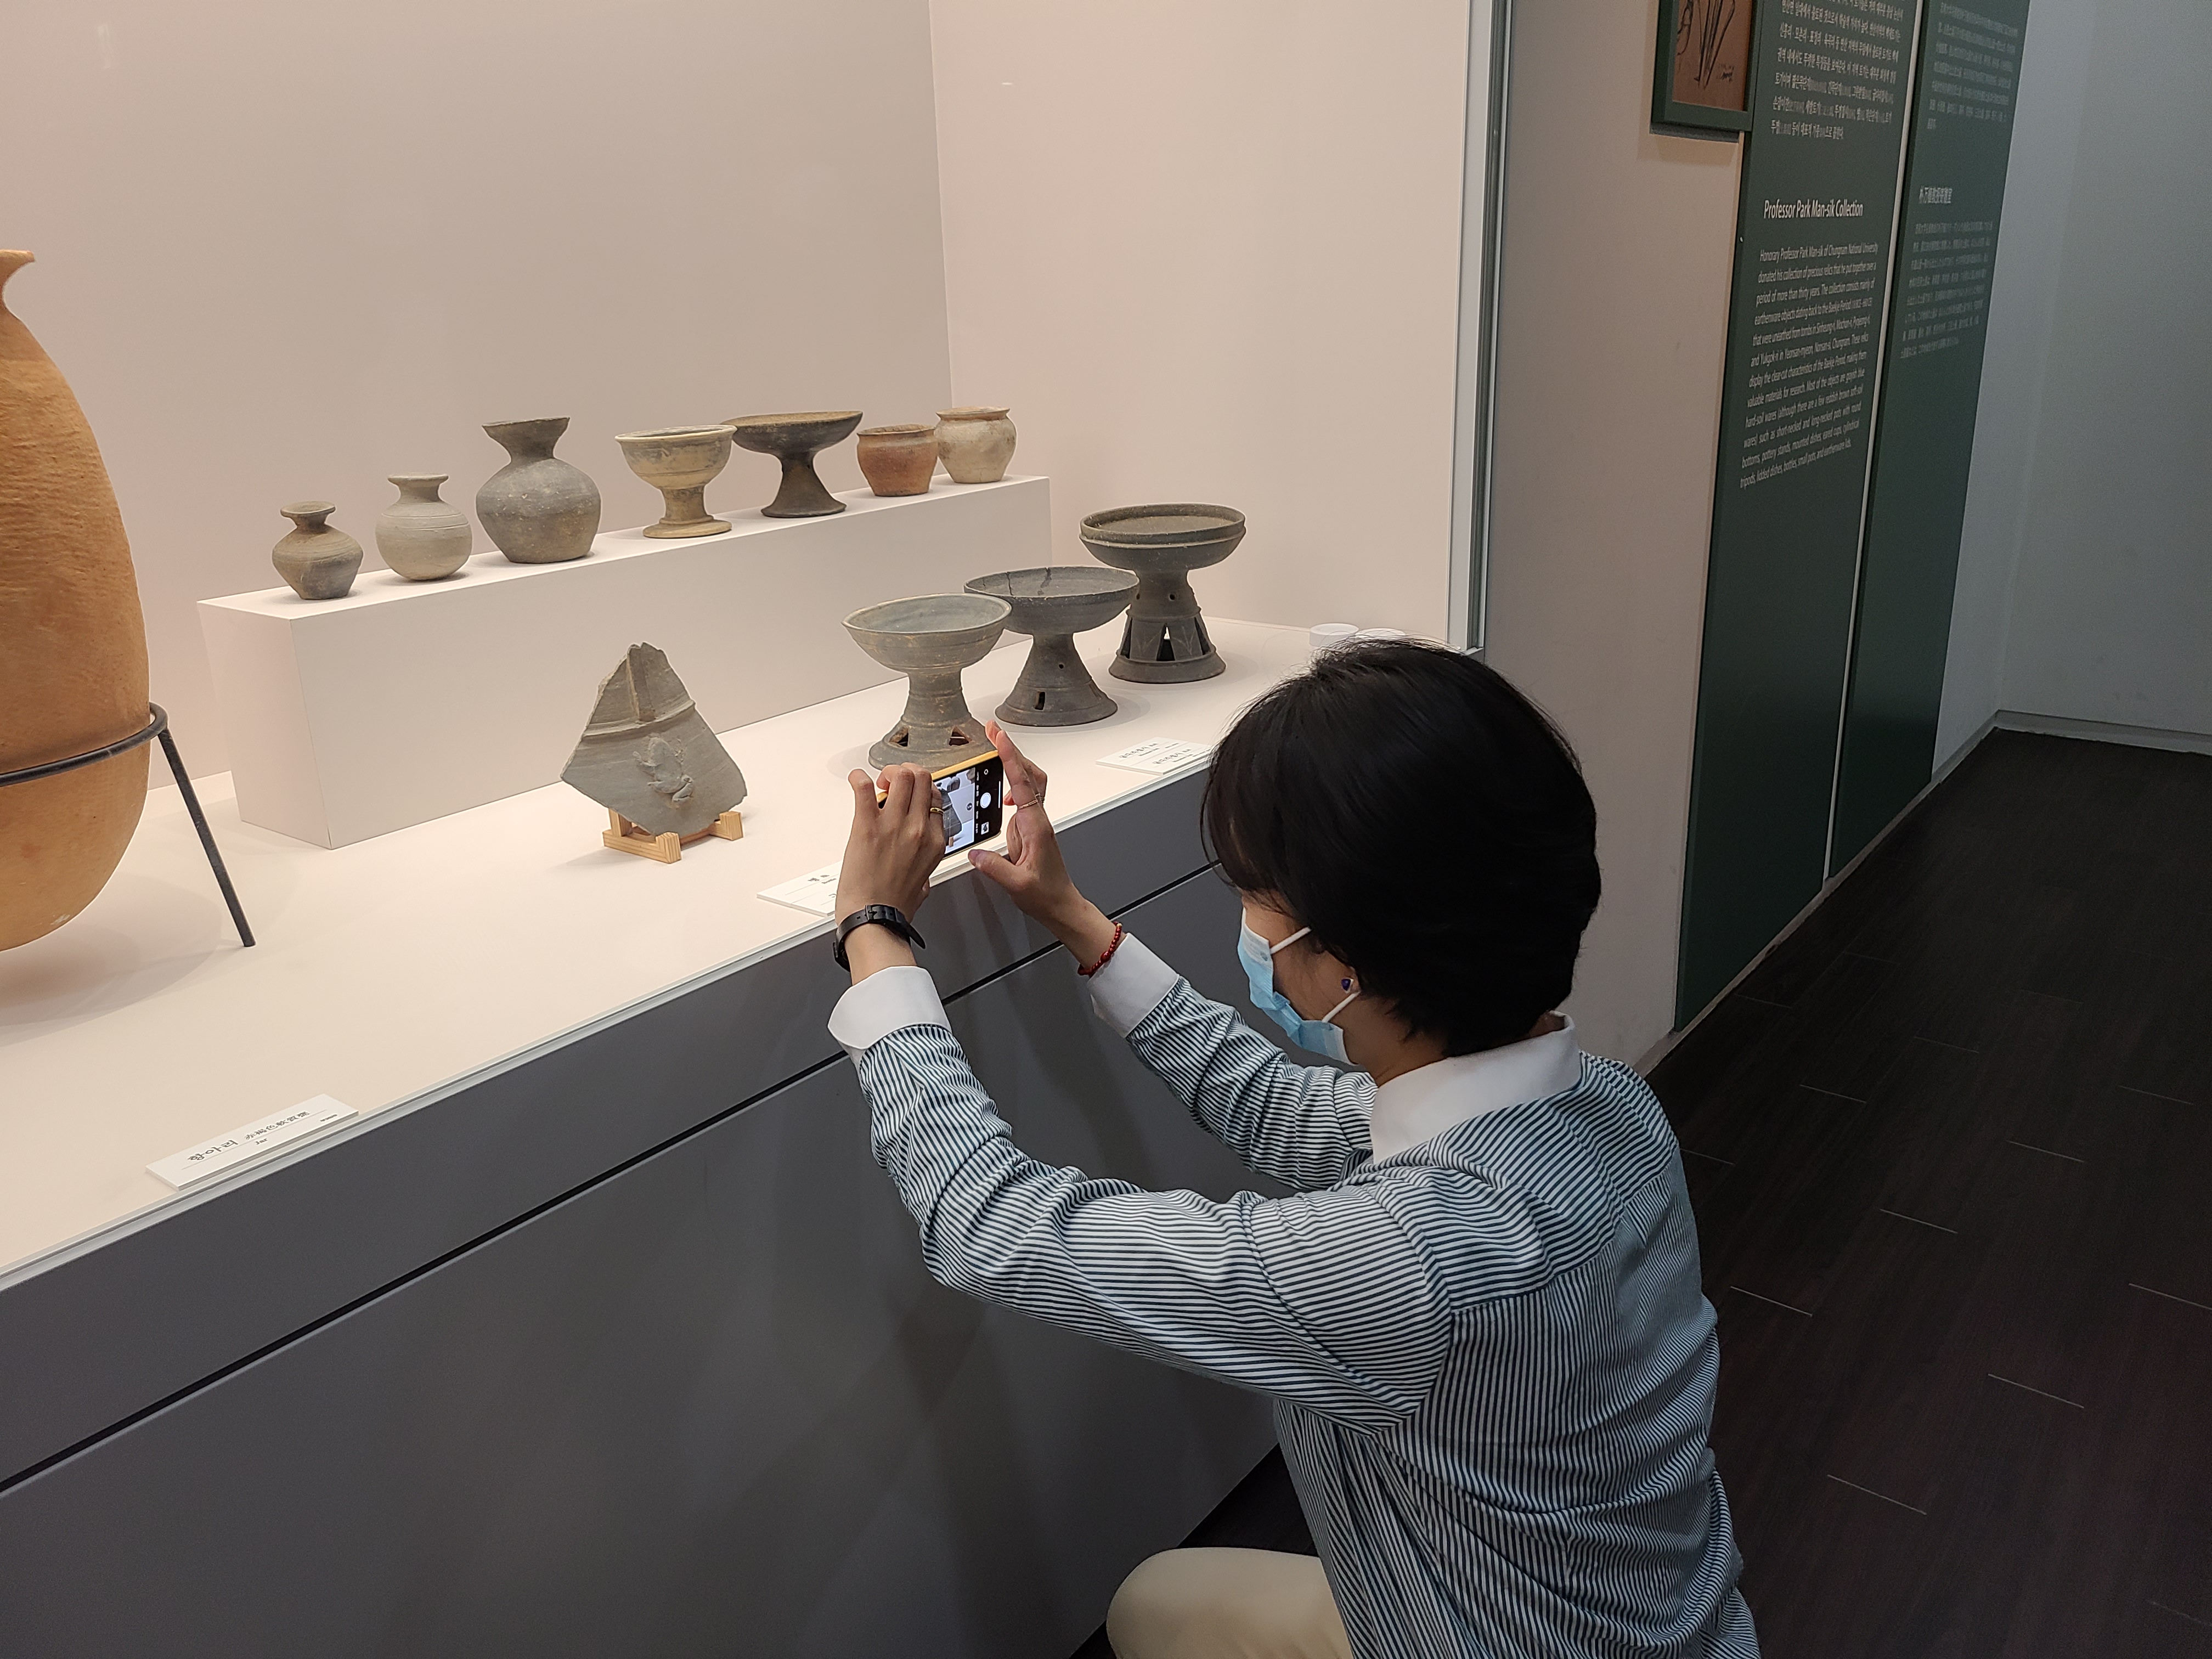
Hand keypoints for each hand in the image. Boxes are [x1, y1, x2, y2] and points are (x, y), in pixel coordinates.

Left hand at [835, 764, 944, 977]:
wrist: (873, 919)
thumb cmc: (894, 907)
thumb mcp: (923, 884)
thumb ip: (924, 869)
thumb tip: (919, 870)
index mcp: (934, 842)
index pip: (937, 799)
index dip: (922, 791)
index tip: (910, 795)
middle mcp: (918, 828)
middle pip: (923, 779)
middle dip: (908, 774)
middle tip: (892, 784)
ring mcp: (893, 825)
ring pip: (902, 776)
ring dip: (889, 773)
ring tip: (878, 784)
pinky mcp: (866, 826)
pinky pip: (863, 788)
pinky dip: (858, 778)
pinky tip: (855, 780)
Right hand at [970, 722, 1117, 963]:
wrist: (1061, 905)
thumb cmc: (1045, 895)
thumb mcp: (1017, 884)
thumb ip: (994, 867)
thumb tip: (974, 853)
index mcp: (1035, 826)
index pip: (1023, 782)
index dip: (1011, 756)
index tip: (999, 736)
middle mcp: (1037, 819)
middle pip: (1029, 773)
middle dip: (1012, 750)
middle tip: (992, 732)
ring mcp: (1034, 822)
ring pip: (1028, 783)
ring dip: (1013, 765)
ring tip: (994, 749)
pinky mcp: (1029, 828)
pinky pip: (1022, 798)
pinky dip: (1012, 785)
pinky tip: (1000, 793)